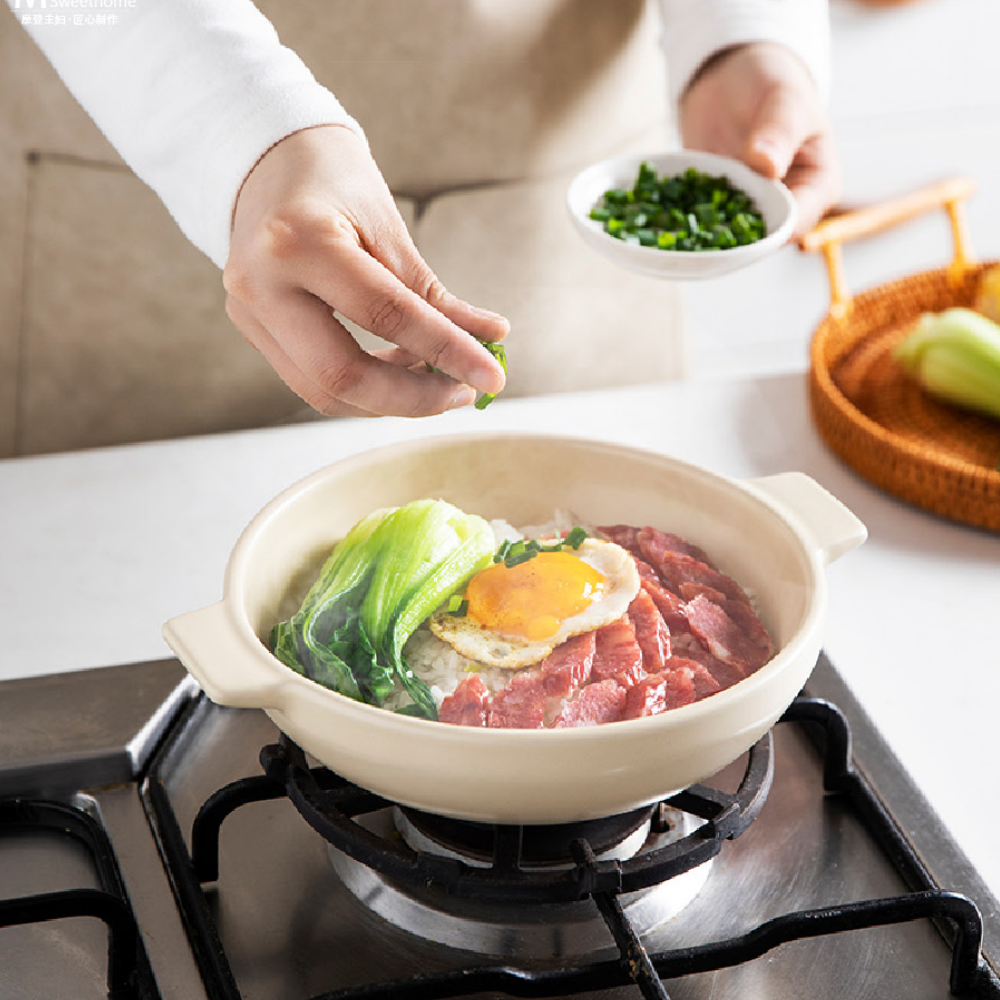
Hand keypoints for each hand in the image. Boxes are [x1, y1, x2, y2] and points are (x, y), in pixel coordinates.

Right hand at [224, 125, 508, 416]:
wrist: (265, 161)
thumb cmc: (333, 182)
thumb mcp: (389, 226)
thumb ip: (434, 295)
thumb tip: (490, 338)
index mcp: (298, 242)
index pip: (387, 316)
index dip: (448, 353)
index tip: (493, 378)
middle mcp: (261, 284)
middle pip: (343, 376)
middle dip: (413, 398)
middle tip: (462, 394)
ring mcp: (248, 313)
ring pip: (324, 392)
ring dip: (391, 399)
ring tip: (437, 379)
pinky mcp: (252, 330)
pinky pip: (313, 380)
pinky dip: (365, 388)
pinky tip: (400, 372)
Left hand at [679, 42, 840, 237]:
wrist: (734, 75)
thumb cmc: (772, 82)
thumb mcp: (783, 98)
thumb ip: (778, 131)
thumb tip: (766, 166)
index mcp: (817, 188)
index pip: (796, 222)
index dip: (768, 231)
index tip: (739, 224)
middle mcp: (784, 208)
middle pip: (759, 239)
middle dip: (728, 242)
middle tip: (695, 235)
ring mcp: (748, 210)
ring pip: (725, 238)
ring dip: (699, 237)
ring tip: (672, 233)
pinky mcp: (715, 207)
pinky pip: (699, 222)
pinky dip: (680, 222)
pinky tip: (657, 220)